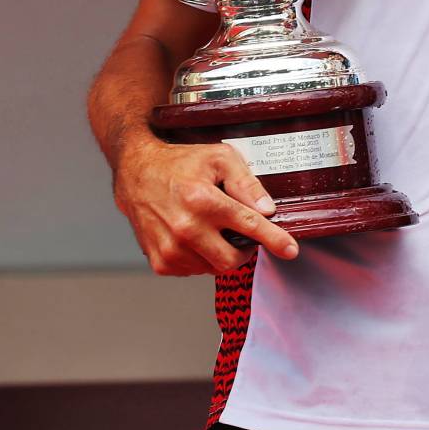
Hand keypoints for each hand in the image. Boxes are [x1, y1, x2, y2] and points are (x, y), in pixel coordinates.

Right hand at [112, 135, 298, 274]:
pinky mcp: (159, 261)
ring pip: (213, 268)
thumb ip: (247, 183)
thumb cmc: (181, 163)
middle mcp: (185, 228)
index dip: (275, 240)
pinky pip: (194, 271)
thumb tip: (267, 210)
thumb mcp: (221, 158)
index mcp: (203, 201)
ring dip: (221, 254)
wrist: (137, 172)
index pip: (249, 226)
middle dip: (245, 251)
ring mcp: (170, 248)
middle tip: (244, 235)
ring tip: (213, 229)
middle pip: (231, 260)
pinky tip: (196, 237)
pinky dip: (202, 258)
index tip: (290, 250)